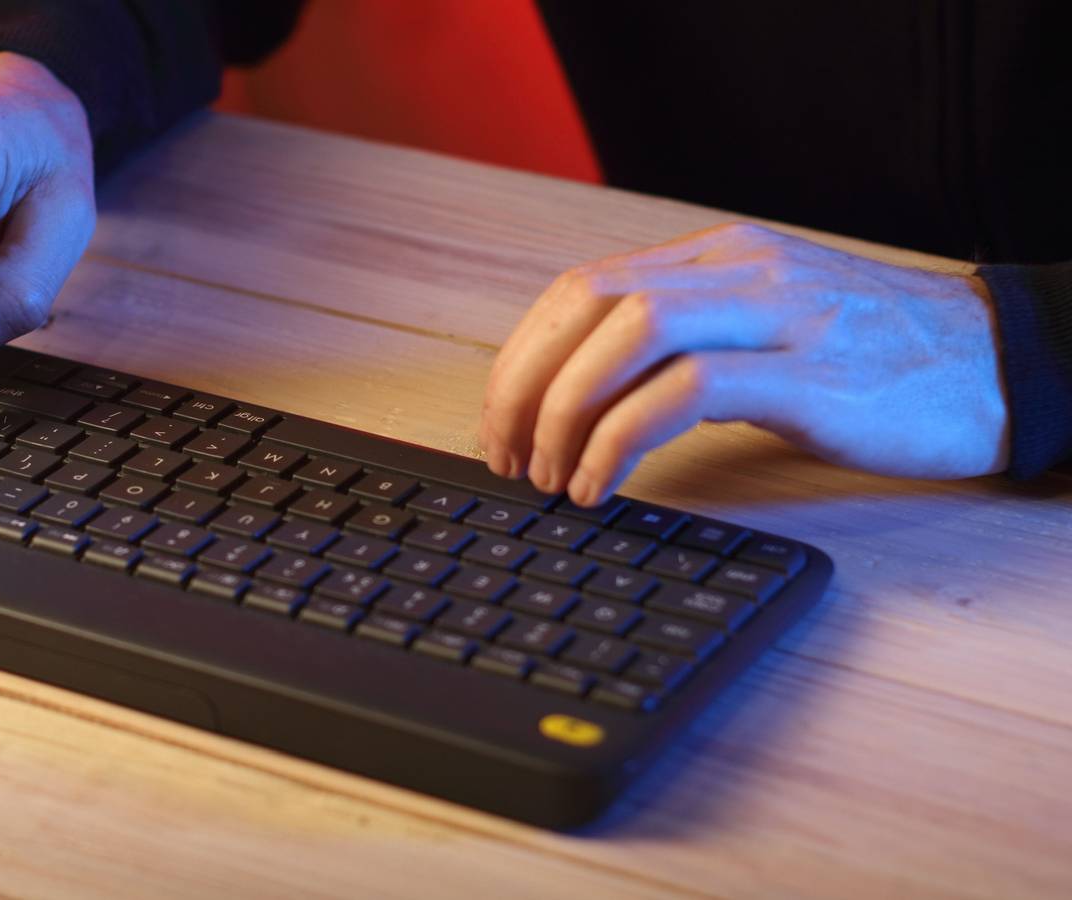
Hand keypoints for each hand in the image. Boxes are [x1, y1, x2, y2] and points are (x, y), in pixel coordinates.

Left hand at [479, 223, 1009, 504]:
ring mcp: (778, 316)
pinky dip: (623, 439)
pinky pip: (687, 392)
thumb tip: (588, 399)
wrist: (1004, 365)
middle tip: (505, 456)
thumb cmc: (879, 360)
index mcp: (721, 257)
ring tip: (548, 477)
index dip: (523, 355)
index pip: (584, 286)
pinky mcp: (811, 375)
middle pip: (589, 303)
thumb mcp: (768, 328)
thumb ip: (688, 341)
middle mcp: (741, 271)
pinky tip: (602, 484)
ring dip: (565, 412)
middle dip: (525, 384)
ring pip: (629, 335)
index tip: (499, 421)